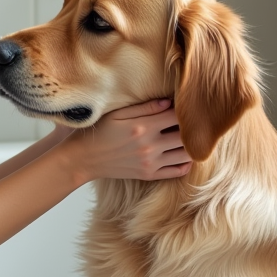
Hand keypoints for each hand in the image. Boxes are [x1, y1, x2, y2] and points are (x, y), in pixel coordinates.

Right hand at [60, 99, 191, 182]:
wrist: (84, 159)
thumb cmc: (99, 131)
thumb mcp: (118, 113)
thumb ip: (145, 107)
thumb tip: (169, 101)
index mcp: (143, 127)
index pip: (178, 116)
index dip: (185, 109)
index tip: (186, 105)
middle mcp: (150, 146)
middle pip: (186, 136)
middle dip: (192, 127)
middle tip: (192, 121)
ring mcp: (151, 163)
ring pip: (186, 155)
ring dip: (191, 145)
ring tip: (189, 136)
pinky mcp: (149, 175)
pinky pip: (177, 172)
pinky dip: (185, 163)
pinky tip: (182, 153)